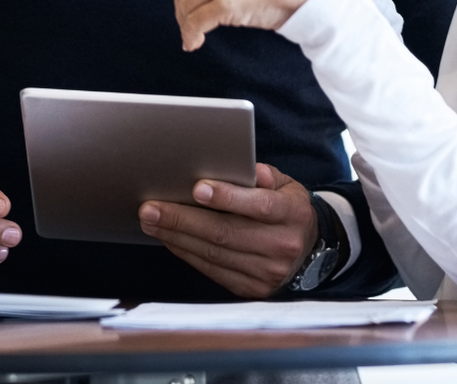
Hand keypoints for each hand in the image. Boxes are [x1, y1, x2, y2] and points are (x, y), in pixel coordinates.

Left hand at [138, 163, 317, 297]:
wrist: (306, 248)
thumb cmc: (285, 207)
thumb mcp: (285, 184)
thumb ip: (263, 175)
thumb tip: (243, 168)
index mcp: (293, 214)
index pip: (259, 206)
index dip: (227, 197)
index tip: (196, 188)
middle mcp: (283, 246)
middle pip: (226, 233)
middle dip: (183, 219)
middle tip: (151, 207)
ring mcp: (267, 272)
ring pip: (214, 254)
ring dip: (177, 237)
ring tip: (150, 221)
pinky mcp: (252, 288)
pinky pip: (212, 270)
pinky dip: (186, 253)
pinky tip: (169, 238)